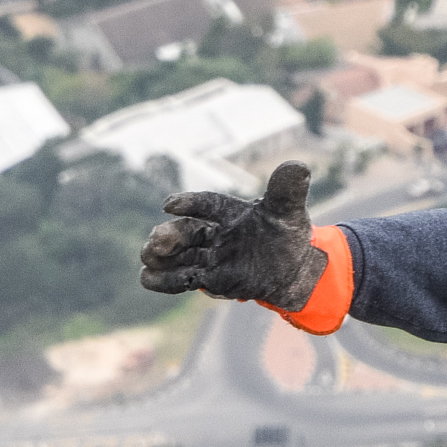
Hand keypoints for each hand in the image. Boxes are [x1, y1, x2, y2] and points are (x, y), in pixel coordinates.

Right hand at [139, 161, 323, 310]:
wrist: (293, 270)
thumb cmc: (287, 234)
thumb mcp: (289, 212)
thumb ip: (287, 191)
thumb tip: (298, 166)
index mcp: (229, 210)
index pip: (207, 204)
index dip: (189, 203)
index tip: (169, 205)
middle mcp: (214, 232)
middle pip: (187, 231)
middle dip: (170, 235)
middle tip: (155, 240)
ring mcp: (209, 255)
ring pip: (180, 255)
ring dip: (162, 257)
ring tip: (148, 258)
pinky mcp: (208, 278)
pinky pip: (183, 278)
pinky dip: (166, 280)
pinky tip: (148, 278)